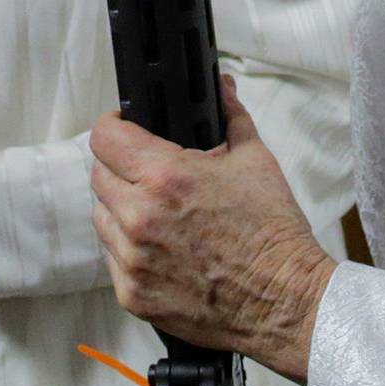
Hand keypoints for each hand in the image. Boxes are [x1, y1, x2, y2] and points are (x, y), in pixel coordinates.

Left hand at [89, 80, 334, 382]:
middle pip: (99, 176)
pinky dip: (129, 250)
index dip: (115, 125)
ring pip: (103, 218)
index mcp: (165, 177)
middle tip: (150, 172)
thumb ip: (229, 115)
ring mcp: (133, 260)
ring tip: (157, 212)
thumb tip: (220, 86)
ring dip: (121, 209)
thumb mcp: (255, 159)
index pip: (105, 137)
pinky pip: (113, 260)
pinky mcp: (133, 295)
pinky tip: (161, 247)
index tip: (126, 127)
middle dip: (121, 167)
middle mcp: (139, 217)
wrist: (285, 299)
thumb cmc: (272, 231)